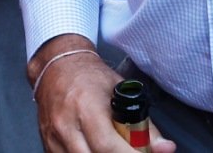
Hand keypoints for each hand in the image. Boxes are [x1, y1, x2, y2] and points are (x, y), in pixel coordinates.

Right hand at [29, 35, 174, 152]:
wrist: (57, 69)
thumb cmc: (90, 77)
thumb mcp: (123, 92)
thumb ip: (144, 123)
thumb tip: (164, 148)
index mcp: (87, 108)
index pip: (108, 145)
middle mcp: (66, 125)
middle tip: (133, 151)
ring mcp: (54, 137)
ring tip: (117, 148)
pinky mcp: (48, 144)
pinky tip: (98, 149)